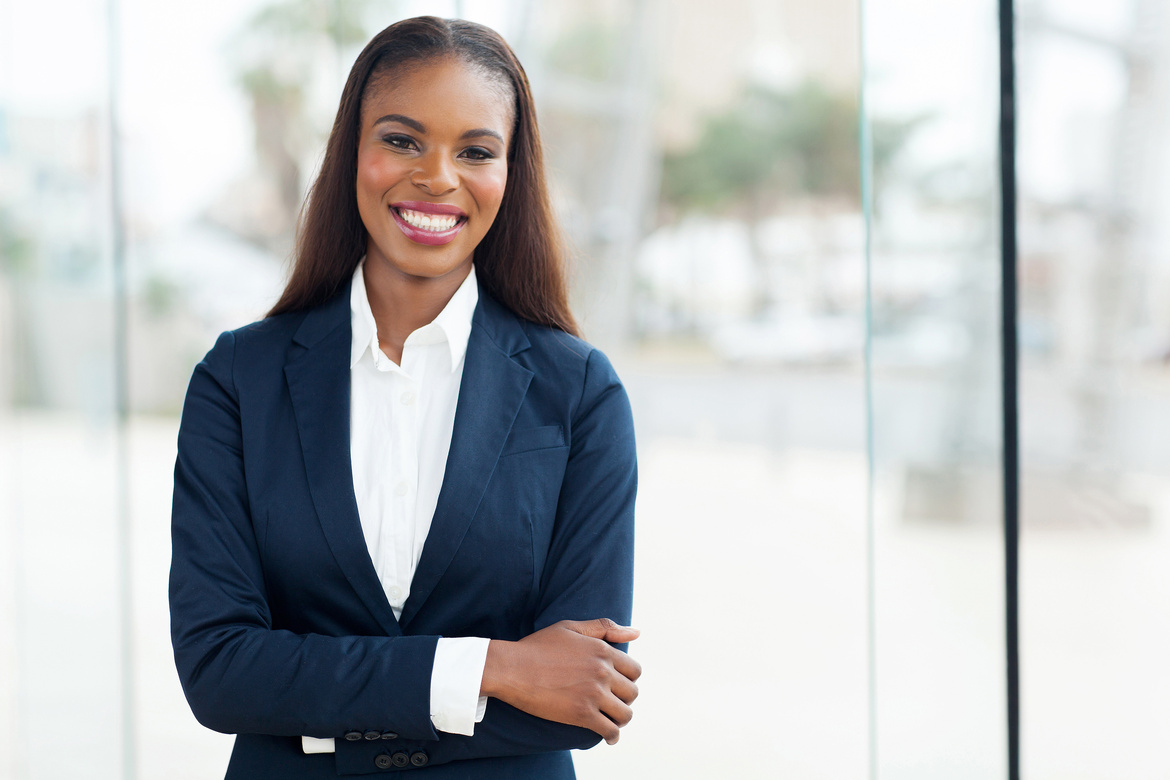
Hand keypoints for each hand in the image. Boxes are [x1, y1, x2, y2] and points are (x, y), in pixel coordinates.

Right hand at [480, 619, 641, 743]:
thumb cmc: (538, 646)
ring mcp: (594, 693)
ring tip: (612, 721)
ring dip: (621, 719)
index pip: (634, 670)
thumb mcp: (571, 628)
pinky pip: (610, 730)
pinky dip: (613, 736)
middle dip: (625, 699)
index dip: (628, 679)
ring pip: (625, 713)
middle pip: (632, 692)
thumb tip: (636, 633)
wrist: (512, 668)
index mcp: (602, 650)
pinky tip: (609, 737)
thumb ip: (605, 628)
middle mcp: (603, 671)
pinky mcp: (582, 714)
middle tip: (614, 704)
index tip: (619, 686)